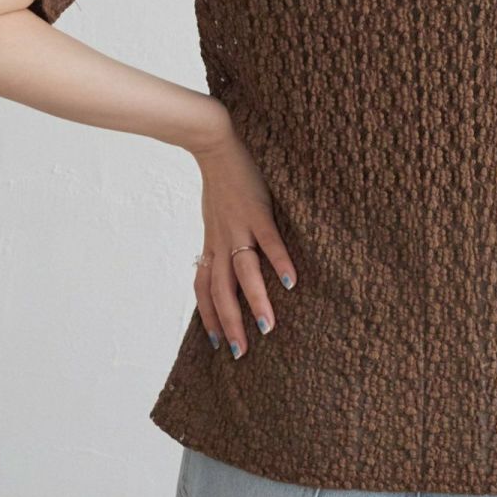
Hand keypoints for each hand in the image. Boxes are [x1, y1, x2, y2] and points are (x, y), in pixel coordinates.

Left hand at [191, 119, 297, 357]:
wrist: (215, 143)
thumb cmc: (220, 178)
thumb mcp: (215, 213)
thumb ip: (222, 235)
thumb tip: (228, 254)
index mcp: (212, 242)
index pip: (204, 287)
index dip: (209, 315)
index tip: (216, 341)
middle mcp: (222, 240)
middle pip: (222, 290)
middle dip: (230, 323)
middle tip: (240, 352)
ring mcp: (239, 226)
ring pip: (244, 273)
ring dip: (255, 301)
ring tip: (267, 327)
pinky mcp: (256, 210)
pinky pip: (268, 241)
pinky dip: (279, 261)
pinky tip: (292, 280)